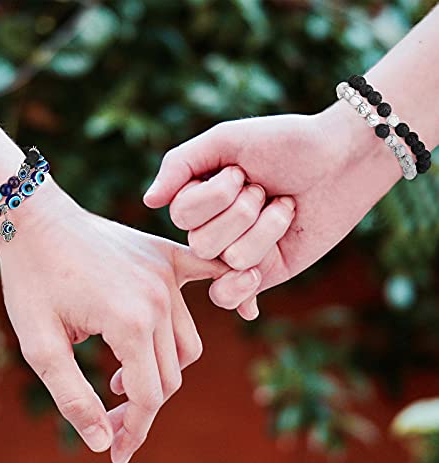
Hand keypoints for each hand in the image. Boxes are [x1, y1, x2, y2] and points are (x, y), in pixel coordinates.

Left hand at [0, 178, 226, 462]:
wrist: (37, 220)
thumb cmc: (31, 280)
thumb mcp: (39, 345)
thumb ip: (74, 398)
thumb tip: (104, 442)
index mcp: (129, 322)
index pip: (148, 395)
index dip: (133, 430)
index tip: (117, 451)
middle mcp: (159, 299)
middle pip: (171, 374)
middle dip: (141, 405)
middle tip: (107, 411)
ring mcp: (167, 275)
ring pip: (186, 343)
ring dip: (163, 370)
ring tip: (121, 375)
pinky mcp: (168, 256)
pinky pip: (213, 276)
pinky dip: (233, 292)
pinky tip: (247, 309)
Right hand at [144, 102, 401, 318]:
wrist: (340, 161)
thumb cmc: (284, 143)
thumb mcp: (225, 140)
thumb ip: (180, 164)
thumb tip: (148, 201)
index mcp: (199, 196)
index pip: (182, 214)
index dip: (217, 194)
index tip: (243, 171)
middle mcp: (213, 227)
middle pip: (202, 242)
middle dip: (243, 211)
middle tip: (266, 190)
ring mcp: (236, 252)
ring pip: (230, 261)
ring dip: (266, 229)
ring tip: (284, 208)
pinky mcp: (262, 273)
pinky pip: (230, 295)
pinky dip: (240, 290)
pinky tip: (256, 277)